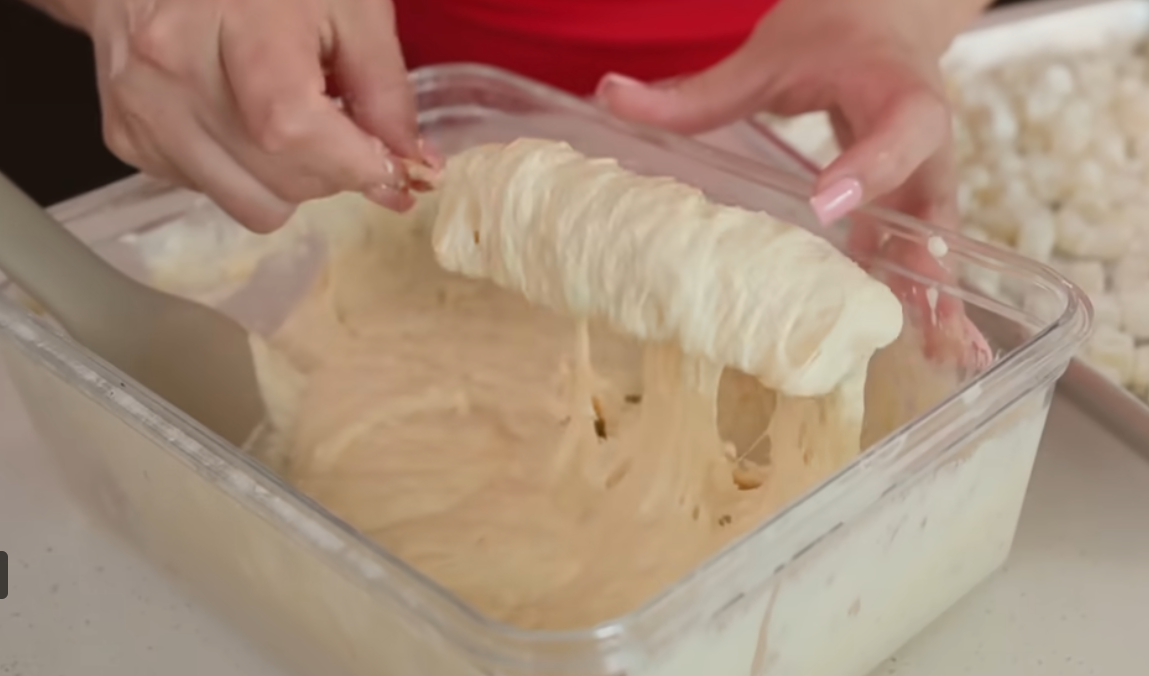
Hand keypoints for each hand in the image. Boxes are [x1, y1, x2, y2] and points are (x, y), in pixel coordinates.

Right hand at [76, 0, 432, 232]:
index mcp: (233, 19)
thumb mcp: (348, 5)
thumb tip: (413, 166)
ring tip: (291, 125)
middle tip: (343, 134)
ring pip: (248, 204)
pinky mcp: (126, 135)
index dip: (353, 163)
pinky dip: (246, 175)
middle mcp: (171, 67)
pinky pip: (212, 193)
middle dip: (332, 173)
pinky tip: (244, 122)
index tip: (390, 166)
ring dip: (290, 183)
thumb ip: (385, 88)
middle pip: (276, 177)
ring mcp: (141, 106)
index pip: (292, 128)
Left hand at [597, 0, 992, 368]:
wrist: (888, 21)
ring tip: (940, 350)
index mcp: (895, 88)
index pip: (898, 125)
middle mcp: (925, 140)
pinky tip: (922, 343)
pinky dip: (922, 295)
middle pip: (932, 199)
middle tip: (914, 310)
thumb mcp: (768, 57)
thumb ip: (698, 90)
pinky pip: (919, 251)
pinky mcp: (911, 202)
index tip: (826, 202)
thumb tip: (608, 95)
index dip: (869, 165)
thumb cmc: (835, 34)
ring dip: (934, 293)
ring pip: (935, 237)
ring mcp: (924, 175)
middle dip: (925, 258)